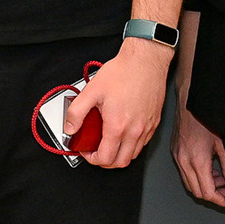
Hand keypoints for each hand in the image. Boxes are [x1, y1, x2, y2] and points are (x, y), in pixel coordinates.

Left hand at [64, 40, 170, 168]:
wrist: (145, 60)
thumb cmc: (123, 72)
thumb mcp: (91, 91)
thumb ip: (76, 112)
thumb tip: (70, 128)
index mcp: (118, 126)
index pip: (105, 158)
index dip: (92, 159)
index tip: (86, 151)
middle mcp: (135, 130)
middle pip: (120, 162)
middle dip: (105, 162)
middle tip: (96, 152)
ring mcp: (147, 128)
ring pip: (133, 155)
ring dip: (119, 155)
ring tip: (109, 143)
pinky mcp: (154, 122)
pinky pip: (143, 144)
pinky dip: (131, 145)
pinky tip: (123, 134)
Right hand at [171, 101, 224, 208]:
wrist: (190, 100)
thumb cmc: (207, 117)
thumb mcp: (224, 144)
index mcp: (197, 160)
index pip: (207, 192)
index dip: (220, 201)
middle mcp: (184, 161)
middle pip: (197, 192)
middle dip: (214, 196)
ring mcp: (177, 157)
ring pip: (190, 184)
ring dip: (206, 186)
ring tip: (222, 181)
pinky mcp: (175, 152)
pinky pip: (185, 173)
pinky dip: (198, 177)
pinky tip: (211, 170)